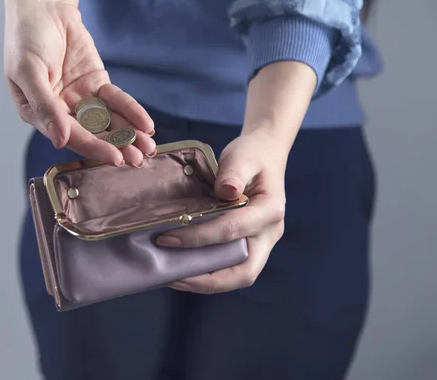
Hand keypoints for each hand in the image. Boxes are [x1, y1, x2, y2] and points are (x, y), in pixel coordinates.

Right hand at [4, 0, 154, 165]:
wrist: (44, 7)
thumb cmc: (26, 38)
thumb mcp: (28, 71)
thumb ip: (44, 105)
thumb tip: (60, 140)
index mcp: (38, 114)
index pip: (70, 136)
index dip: (94, 148)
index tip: (116, 158)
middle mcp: (60, 112)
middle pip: (92, 134)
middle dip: (116, 146)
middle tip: (139, 159)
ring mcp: (81, 99)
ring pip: (107, 122)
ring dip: (128, 134)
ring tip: (148, 148)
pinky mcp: (97, 85)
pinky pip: (116, 102)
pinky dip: (131, 112)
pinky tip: (146, 124)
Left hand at [156, 132, 287, 292]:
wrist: (265, 154)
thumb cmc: (252, 155)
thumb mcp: (243, 156)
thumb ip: (234, 172)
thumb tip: (226, 191)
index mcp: (270, 211)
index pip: (231, 231)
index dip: (198, 238)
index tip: (166, 238)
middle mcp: (269, 233)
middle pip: (243, 272)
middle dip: (207, 280)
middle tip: (172, 277)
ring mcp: (262, 243)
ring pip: (238, 275)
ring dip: (206, 282)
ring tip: (173, 277)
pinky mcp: (251, 245)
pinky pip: (231, 267)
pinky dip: (208, 272)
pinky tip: (183, 268)